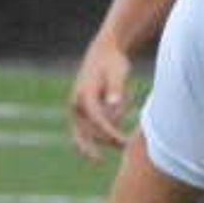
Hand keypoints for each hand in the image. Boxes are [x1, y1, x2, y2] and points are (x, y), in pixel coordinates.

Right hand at [67, 38, 136, 159]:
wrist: (103, 53)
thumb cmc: (113, 63)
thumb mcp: (118, 72)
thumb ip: (116, 88)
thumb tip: (114, 103)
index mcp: (84, 95)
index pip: (97, 120)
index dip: (110, 133)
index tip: (123, 142)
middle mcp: (76, 104)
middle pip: (85, 133)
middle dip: (104, 142)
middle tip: (124, 149)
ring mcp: (77, 109)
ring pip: (89, 133)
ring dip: (106, 138)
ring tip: (127, 133)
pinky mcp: (83, 112)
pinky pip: (93, 128)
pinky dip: (107, 131)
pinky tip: (123, 127)